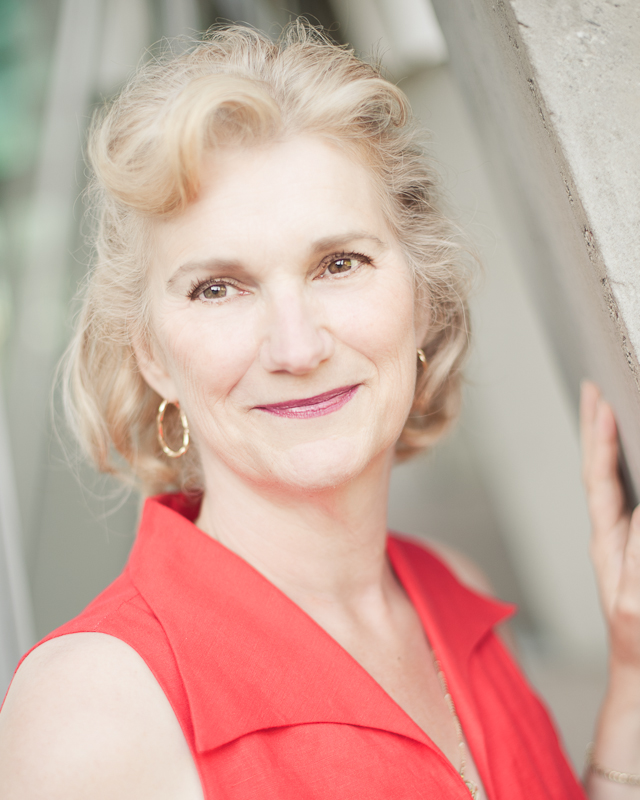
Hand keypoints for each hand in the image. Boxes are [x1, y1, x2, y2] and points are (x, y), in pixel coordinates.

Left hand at [580, 380, 639, 667]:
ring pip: (615, 485)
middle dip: (595, 429)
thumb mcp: (639, 603)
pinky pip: (628, 504)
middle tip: (592, 390)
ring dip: (609, 447)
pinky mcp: (637, 554)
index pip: (599, 481)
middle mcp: (611, 536)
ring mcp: (624, 545)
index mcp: (607, 544)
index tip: (601, 405)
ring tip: (606, 412)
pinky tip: (626, 464)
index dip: (600, 441)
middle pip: (599, 473)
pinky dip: (623, 475)